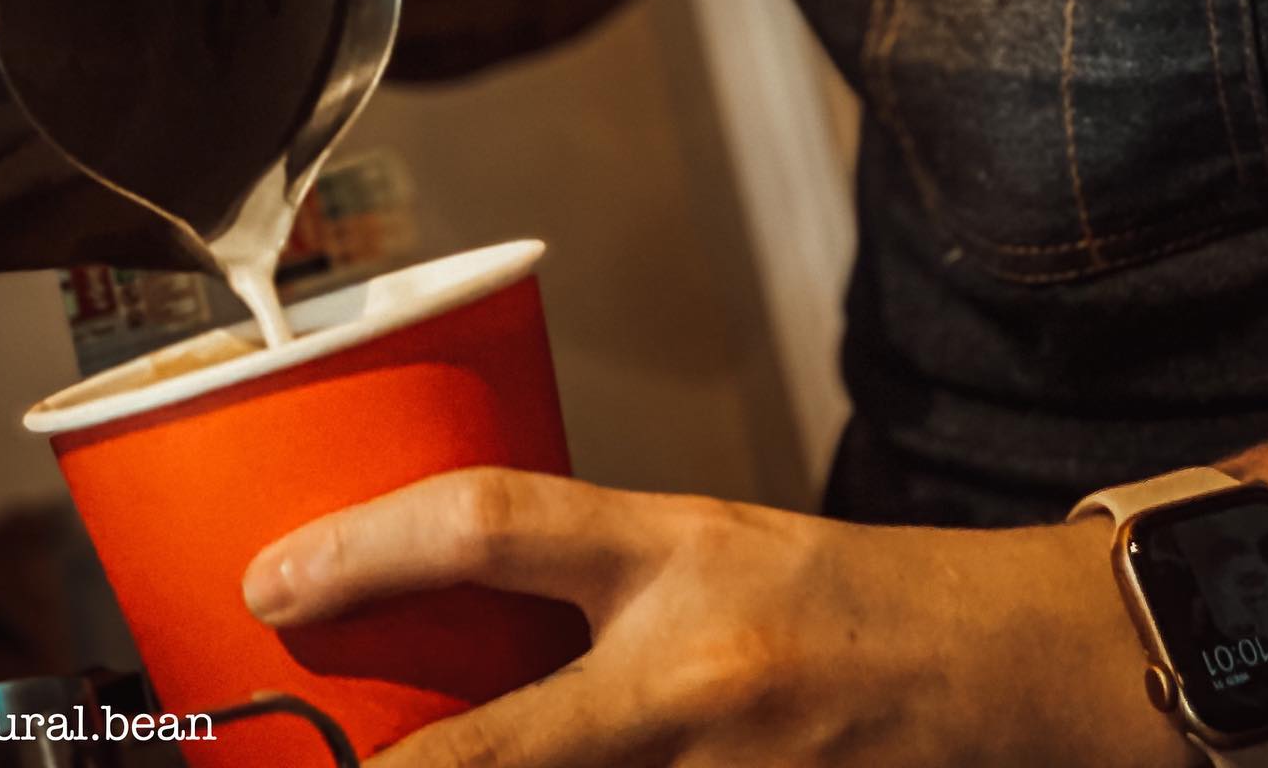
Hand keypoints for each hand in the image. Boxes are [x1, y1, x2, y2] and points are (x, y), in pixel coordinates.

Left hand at [242, 467, 1195, 766]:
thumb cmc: (837, 590)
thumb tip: (462, 611)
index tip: (273, 580)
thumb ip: (594, 582)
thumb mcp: (704, 545)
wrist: (993, 665)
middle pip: (491, 749)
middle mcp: (687, 674)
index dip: (365, 548)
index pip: (491, 523)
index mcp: (672, 551)